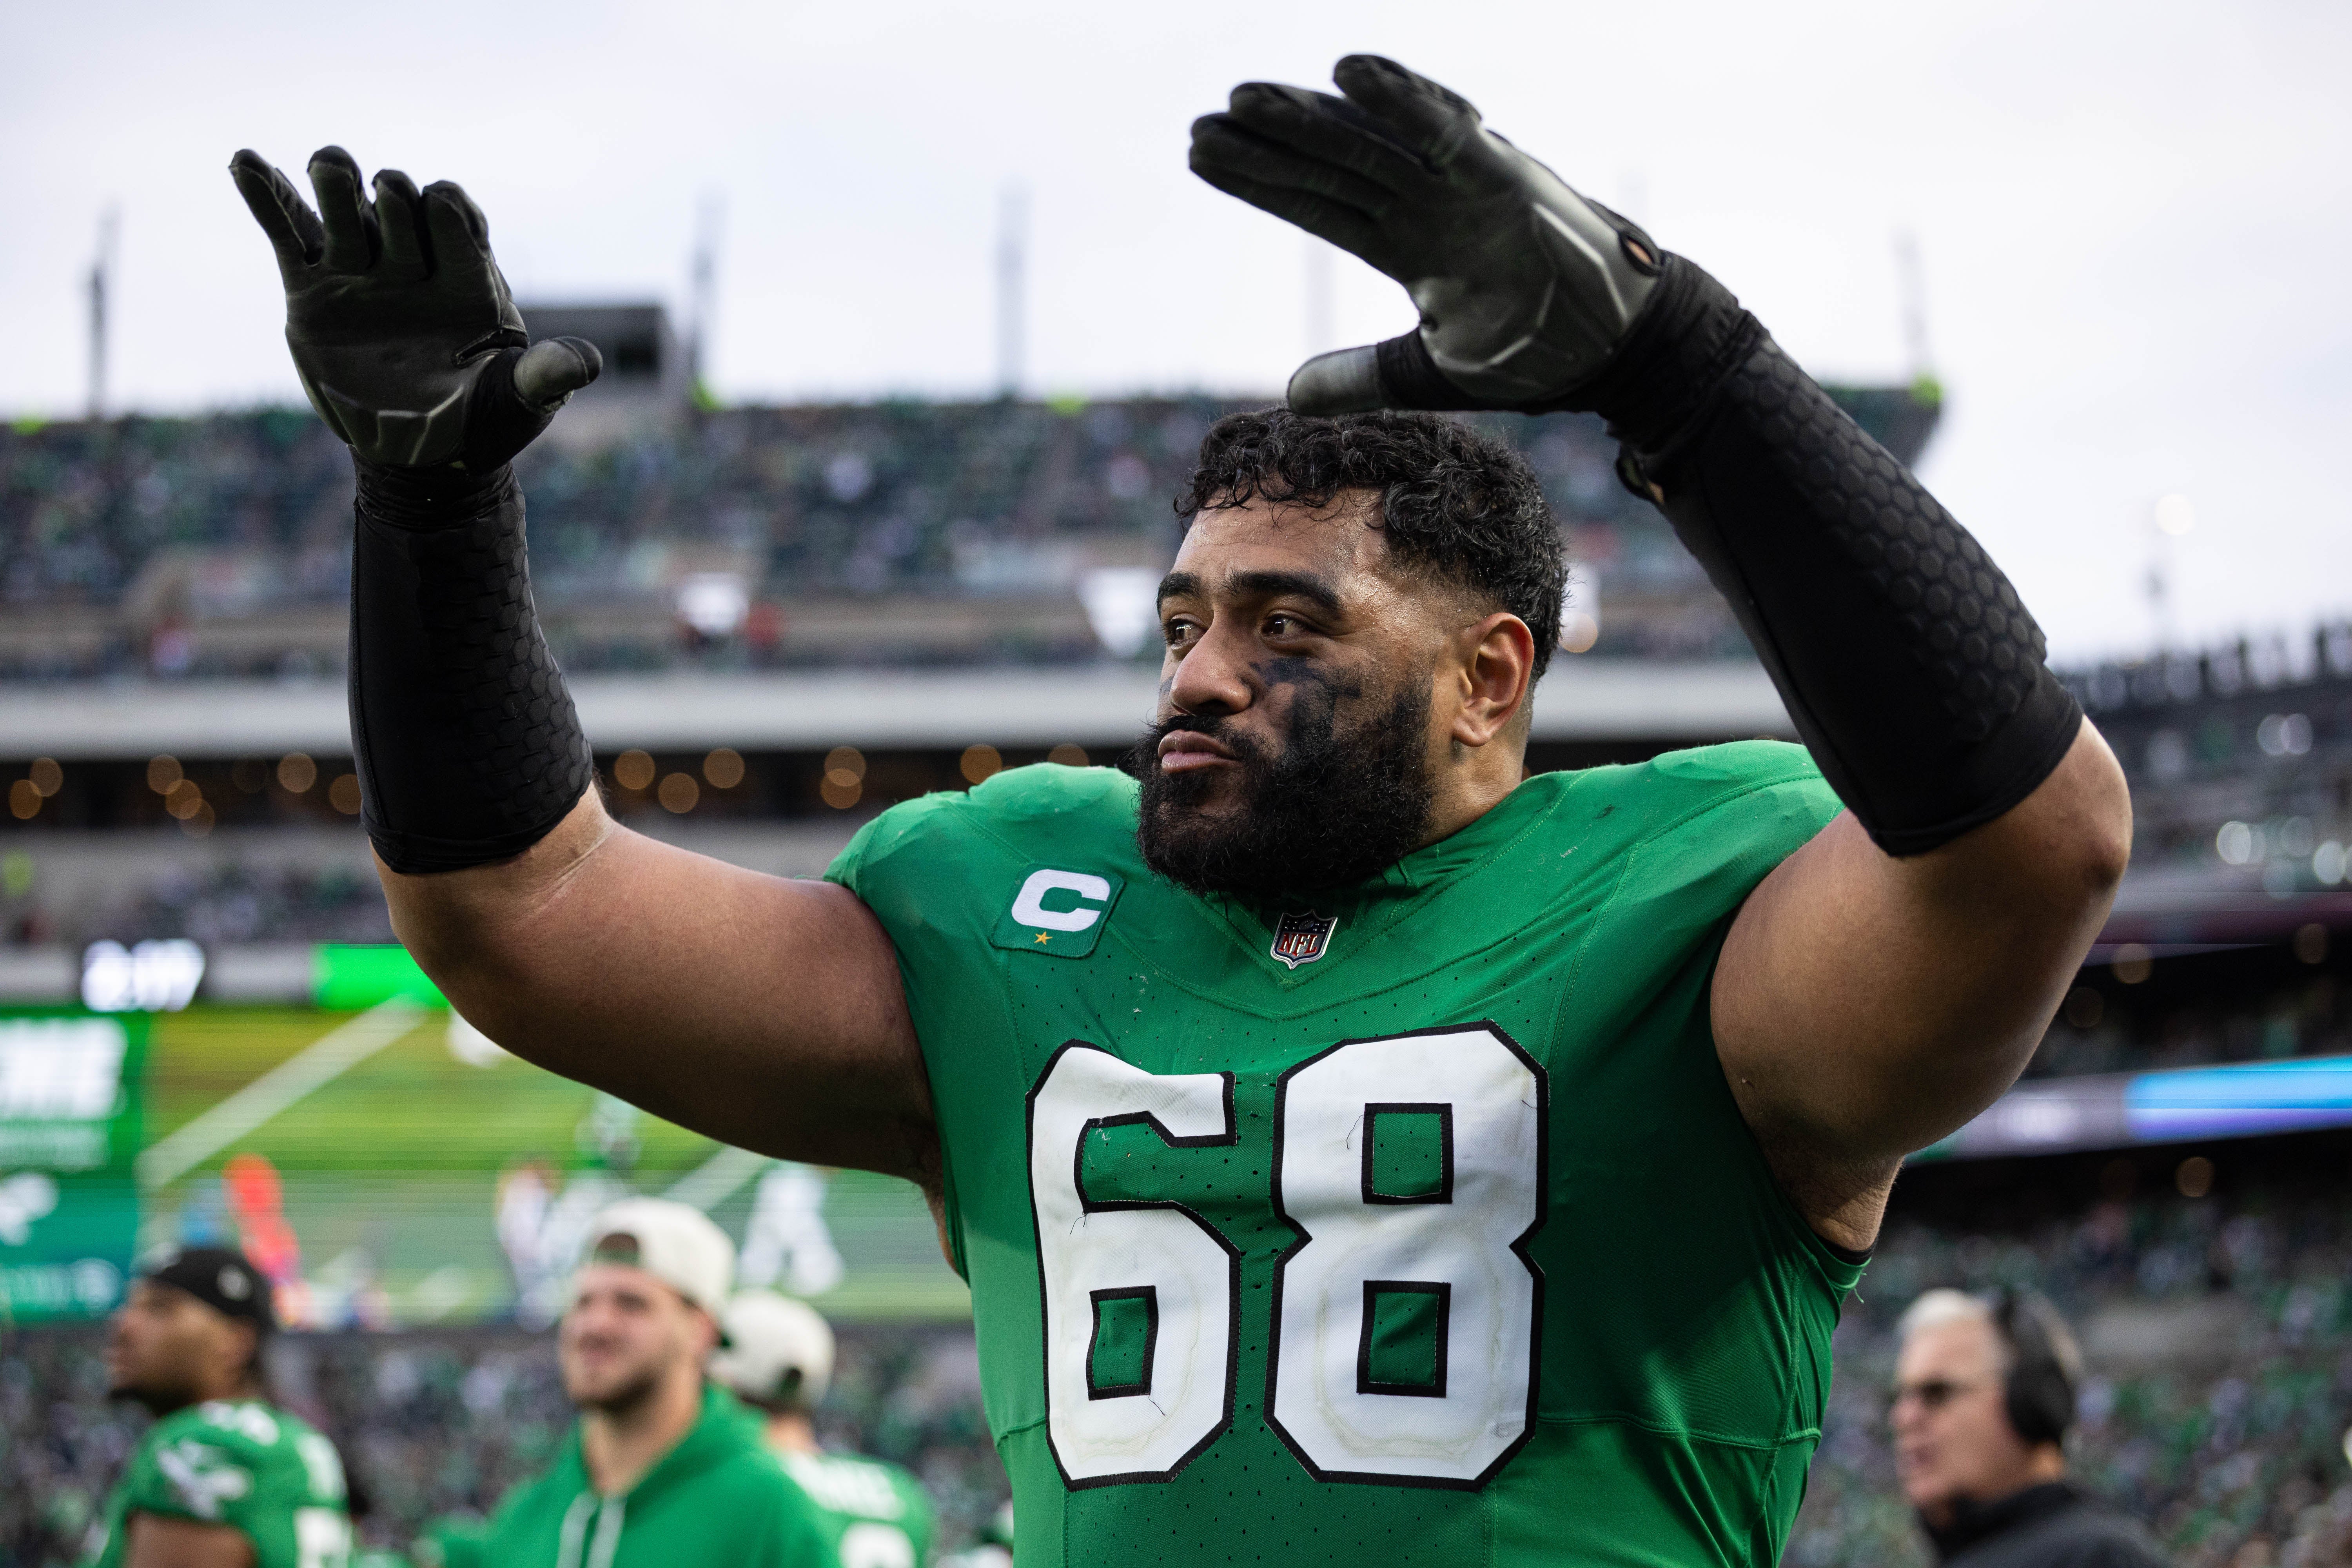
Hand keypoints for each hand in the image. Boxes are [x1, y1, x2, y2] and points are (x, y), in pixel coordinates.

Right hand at [231, 146, 598, 469]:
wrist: (421, 454)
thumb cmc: (481, 422)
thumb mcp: (518, 401)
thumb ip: (545, 375)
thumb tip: (587, 364)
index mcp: (466, 277)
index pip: (457, 215)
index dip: (450, 209)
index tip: (444, 210)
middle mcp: (413, 264)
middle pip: (398, 203)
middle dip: (393, 196)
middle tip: (384, 196)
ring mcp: (361, 273)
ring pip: (344, 209)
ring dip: (335, 180)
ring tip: (328, 165)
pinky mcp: (314, 289)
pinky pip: (288, 232)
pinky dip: (267, 197)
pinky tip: (242, 161)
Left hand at [1191, 55, 1660, 414]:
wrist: (1616, 348)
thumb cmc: (1535, 349)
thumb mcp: (1431, 373)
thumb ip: (1364, 377)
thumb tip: (1292, 397)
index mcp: (1408, 242)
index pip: (1319, 202)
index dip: (1262, 181)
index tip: (1204, 157)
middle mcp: (1427, 203)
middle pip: (1331, 165)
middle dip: (1267, 145)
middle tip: (1201, 127)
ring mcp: (1462, 184)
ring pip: (1373, 142)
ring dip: (1311, 118)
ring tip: (1247, 99)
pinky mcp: (1503, 172)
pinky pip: (1445, 128)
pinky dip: (1401, 99)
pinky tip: (1350, 72)